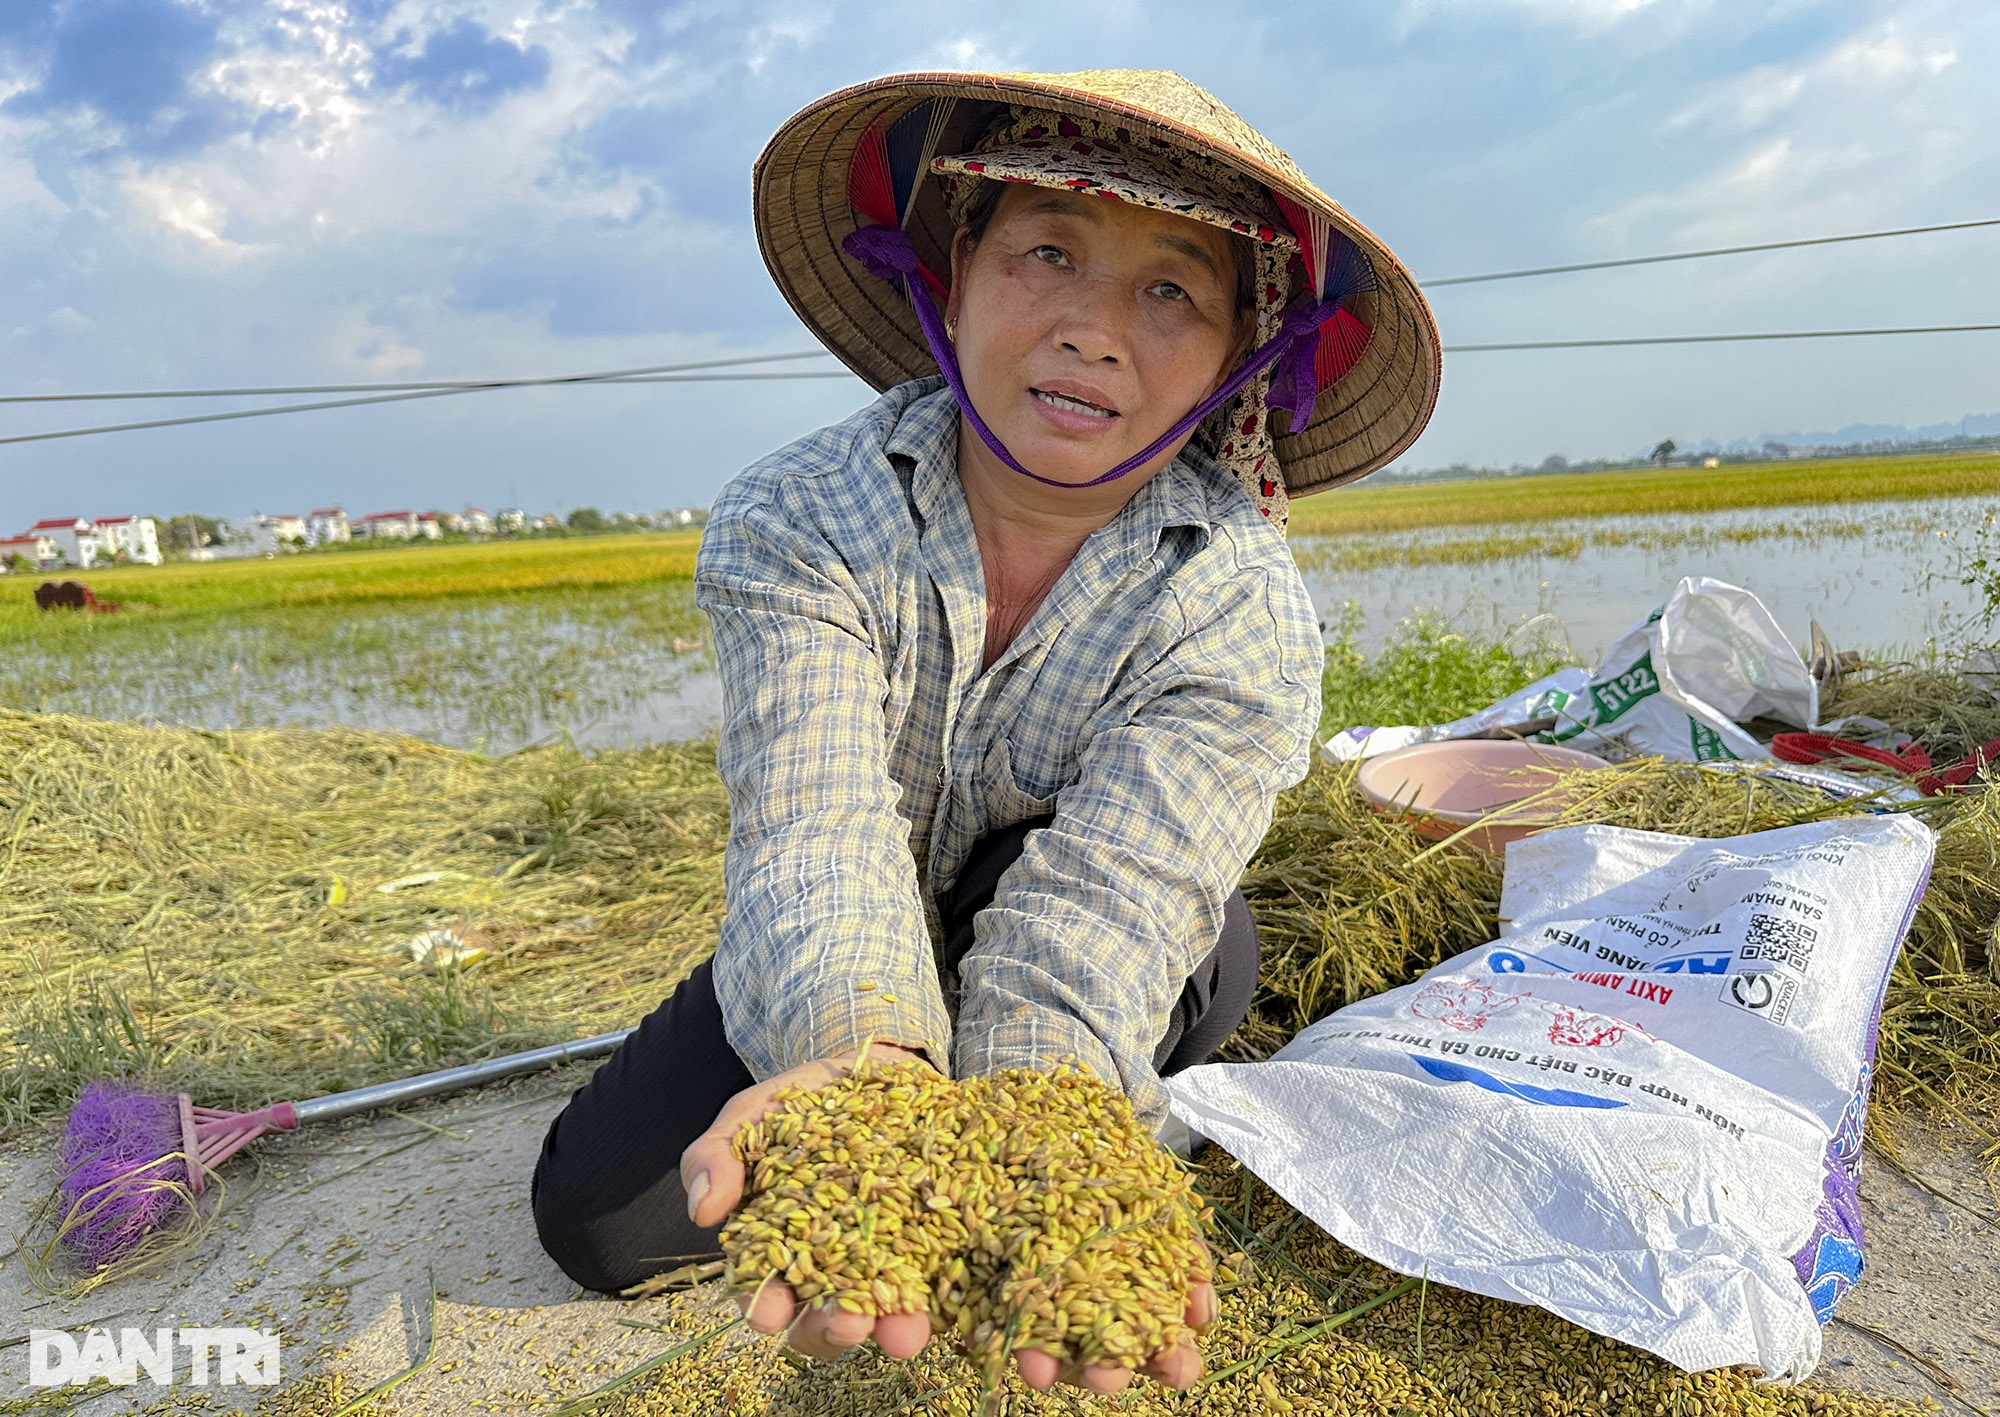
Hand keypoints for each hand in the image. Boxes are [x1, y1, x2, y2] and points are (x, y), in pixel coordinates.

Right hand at [680, 1043, 936, 1360]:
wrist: (873, 1069)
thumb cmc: (798, 1102)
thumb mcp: (751, 1116)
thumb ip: (718, 1156)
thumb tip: (704, 1211)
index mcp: (779, 1249)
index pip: (767, 1294)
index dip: (766, 1308)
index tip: (769, 1313)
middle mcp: (833, 1267)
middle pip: (827, 1318)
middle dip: (833, 1329)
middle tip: (846, 1323)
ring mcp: (887, 1258)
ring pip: (886, 1312)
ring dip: (893, 1329)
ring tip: (903, 1334)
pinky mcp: (936, 1241)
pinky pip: (943, 1278)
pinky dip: (946, 1296)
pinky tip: (951, 1302)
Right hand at [682, 1050, 1215, 1388]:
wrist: (909, 1068)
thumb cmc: (827, 1101)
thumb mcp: (769, 1108)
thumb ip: (727, 1152)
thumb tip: (703, 1211)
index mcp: (833, 1269)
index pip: (814, 1310)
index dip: (812, 1318)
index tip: (810, 1318)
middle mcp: (900, 1288)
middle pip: (897, 1326)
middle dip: (898, 1333)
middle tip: (907, 1334)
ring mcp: (963, 1274)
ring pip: (993, 1328)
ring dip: (1026, 1354)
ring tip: (1050, 1368)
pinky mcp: (1022, 1251)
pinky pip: (1062, 1295)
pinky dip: (1104, 1315)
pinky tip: (1138, 1334)